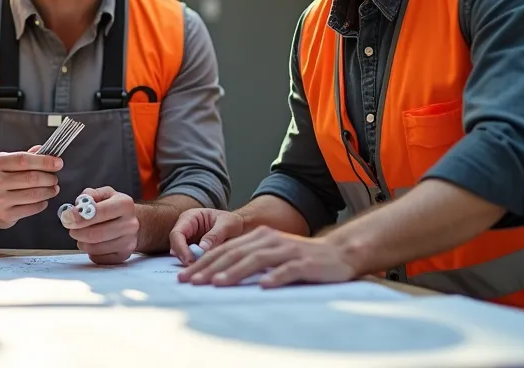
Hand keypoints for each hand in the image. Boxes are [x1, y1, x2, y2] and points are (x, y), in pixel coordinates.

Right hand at [0, 145, 61, 228]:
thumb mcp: (4, 164)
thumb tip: (43, 149)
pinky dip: (41, 204)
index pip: (24, 160)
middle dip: (49, 178)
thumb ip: (24, 157)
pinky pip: (30, 209)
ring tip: (53, 189)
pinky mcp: (4, 215)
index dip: (44, 161)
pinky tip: (43, 200)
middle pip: (31, 178)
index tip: (58, 163)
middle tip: (54, 178)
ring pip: (33, 194)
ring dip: (48, 191)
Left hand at [60, 186, 137, 264]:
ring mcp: (128, 241)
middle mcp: (130, 223)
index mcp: (125, 204)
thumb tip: (78, 206)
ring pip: (95, 248)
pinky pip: (98, 258)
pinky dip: (90, 252)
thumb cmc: (113, 207)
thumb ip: (89, 195)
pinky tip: (91, 244)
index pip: (101, 211)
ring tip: (81, 236)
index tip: (67, 217)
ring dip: (82, 243)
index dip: (81, 216)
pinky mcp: (123, 255)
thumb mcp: (104, 194)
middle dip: (77, 232)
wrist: (132, 222)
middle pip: (96, 234)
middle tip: (71, 228)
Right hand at [167, 208, 244, 264]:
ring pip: (181, 254)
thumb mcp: (227, 224)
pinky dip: (194, 265)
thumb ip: (215, 235)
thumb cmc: (232, 222)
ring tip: (200, 269)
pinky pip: (189, 260)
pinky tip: (201, 270)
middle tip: (194, 268)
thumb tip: (202, 249)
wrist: (239, 227)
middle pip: (176, 245)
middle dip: (183, 257)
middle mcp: (186, 229)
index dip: (180, 248)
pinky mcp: (193, 251)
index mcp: (190, 218)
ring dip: (188, 263)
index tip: (190, 260)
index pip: (177, 233)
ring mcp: (188, 241)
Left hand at [176, 226, 356, 287]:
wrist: (338, 253)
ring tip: (218, 283)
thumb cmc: (300, 258)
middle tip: (192, 281)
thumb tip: (217, 274)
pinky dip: (274, 277)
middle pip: (235, 253)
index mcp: (258, 237)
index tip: (185, 277)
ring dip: (235, 271)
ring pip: (256, 259)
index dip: (203, 262)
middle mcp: (269, 240)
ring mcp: (287, 250)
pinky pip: (287, 270)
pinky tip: (262, 286)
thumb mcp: (271, 254)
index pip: (225, 249)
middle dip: (210, 268)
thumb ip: (249, 259)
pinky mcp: (304, 262)